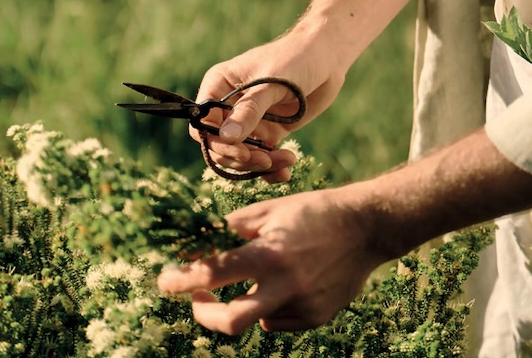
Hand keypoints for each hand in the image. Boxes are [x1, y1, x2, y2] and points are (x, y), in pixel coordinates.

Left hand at [157, 186, 383, 332]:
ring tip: (258, 275)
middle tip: (198, 300)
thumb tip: (204, 244)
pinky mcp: (316, 317)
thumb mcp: (272, 209)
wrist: (366, 227)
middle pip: (230, 322)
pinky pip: (280, 320)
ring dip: (245, 301)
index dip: (181, 279)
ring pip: (256, 319)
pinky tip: (287, 281)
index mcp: (270, 253)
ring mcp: (303, 305)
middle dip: (204, 316)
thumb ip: (236, 228)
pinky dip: (272, 305)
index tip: (165, 280)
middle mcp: (285, 284)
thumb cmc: (316, 211)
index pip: (213, 273)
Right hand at [191, 0, 418, 180]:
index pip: (203, 123)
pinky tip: (286, 170)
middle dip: (241, 158)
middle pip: (220, 145)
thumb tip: (226, 138)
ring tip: (286, 161)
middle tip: (267, 161)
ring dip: (259, 166)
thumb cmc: (295, 59)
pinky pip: (262, 156)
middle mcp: (229, 104)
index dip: (216, 143)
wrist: (327, 56)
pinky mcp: (268, 131)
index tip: (242, 152)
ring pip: (241, 155)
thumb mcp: (272, 83)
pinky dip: (271, 168)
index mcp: (219, 85)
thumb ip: (250, 111)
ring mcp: (249, 120)